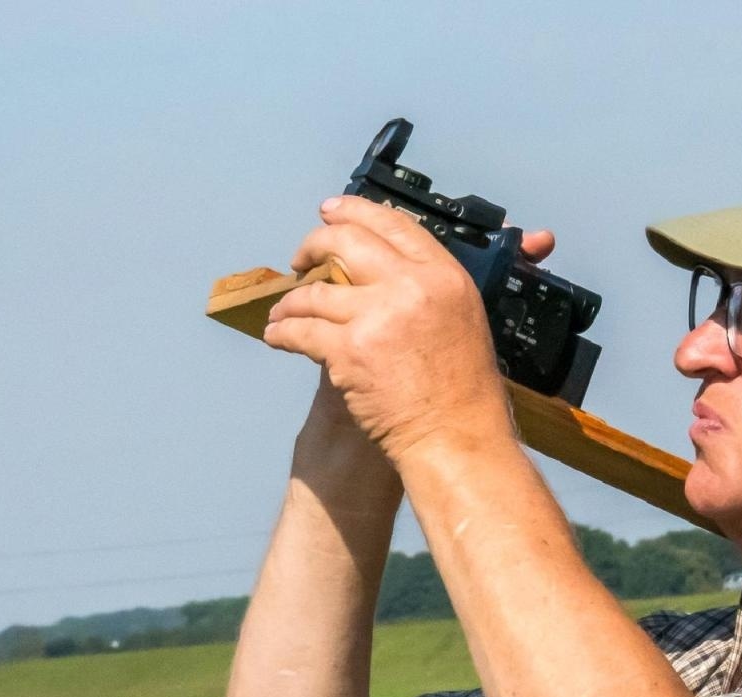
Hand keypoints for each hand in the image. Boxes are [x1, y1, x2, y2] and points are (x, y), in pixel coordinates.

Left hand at [264, 196, 523, 464]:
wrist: (454, 439)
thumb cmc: (463, 395)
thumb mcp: (462, 322)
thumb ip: (428, 290)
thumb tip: (382, 272)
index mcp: (445, 277)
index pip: (394, 225)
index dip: (356, 212)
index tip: (331, 212)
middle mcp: (412, 287)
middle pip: (347, 242)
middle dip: (313, 244)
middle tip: (300, 258)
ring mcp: (377, 317)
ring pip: (316, 292)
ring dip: (292, 301)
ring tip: (283, 311)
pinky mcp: (349, 350)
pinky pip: (302, 332)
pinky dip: (284, 334)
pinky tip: (278, 336)